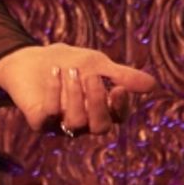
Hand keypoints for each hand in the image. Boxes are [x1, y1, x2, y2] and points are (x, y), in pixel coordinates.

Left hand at [0, 43, 155, 136]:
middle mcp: (84, 122)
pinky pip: (50, 116)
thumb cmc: (68, 62)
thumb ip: (122, 75)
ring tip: (70, 71)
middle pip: (100, 127)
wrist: (30, 58)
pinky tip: (55, 73)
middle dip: (97, 103)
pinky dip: (54, 94)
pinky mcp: (40, 122)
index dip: (120, 106)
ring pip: (76, 124)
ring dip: (75, 97)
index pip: (118, 116)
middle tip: (92, 76)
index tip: (118, 88)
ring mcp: (62, 125)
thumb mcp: (97, 64)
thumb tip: (153, 85)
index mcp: (101, 109)